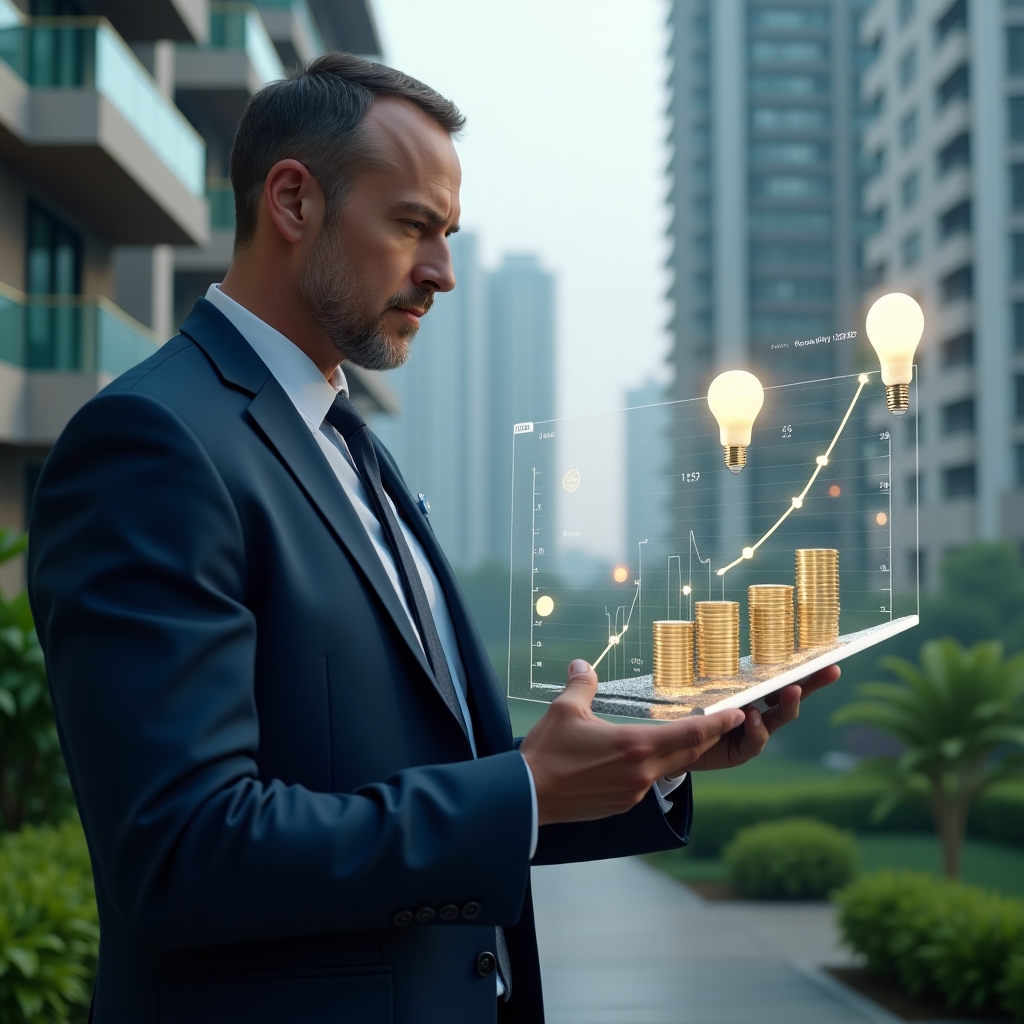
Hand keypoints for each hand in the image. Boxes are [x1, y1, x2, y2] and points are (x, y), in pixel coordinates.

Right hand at [519, 660, 744, 825]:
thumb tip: (584, 664)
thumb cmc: (547, 753)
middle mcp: (642, 772)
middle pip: (687, 753)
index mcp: (635, 745)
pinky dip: (652, 768)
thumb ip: (582, 684)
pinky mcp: (622, 805)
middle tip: (721, 721)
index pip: (689, 733)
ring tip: (677, 735)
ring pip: (668, 768)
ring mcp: (634, 792)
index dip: (717, 723)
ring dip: (677, 752)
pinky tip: (637, 759)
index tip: (738, 714)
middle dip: (705, 737)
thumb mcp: (564, 710)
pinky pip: (646, 783)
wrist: (527, 796)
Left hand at [688, 664, 840, 771]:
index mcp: (753, 692)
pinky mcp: (745, 750)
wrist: (675, 744)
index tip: (828, 654)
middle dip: (812, 682)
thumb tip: (747, 671)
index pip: (782, 677)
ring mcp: (756, 732)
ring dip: (789, 703)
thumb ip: (727, 685)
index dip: (805, 667)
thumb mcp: (709, 691)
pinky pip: (757, 739)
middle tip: (831, 669)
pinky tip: (752, 716)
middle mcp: (760, 710)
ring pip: (780, 717)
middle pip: (791, 695)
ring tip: (793, 690)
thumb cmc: (694, 711)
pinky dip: (757, 728)